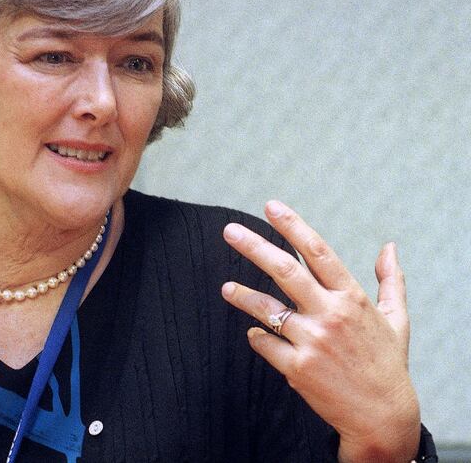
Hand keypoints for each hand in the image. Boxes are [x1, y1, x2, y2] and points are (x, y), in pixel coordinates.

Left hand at [221, 201, 420, 462]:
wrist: (382, 416)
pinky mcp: (296, 367)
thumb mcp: (396, 319)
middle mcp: (330, 315)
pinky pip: (265, 344)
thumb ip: (391, 280)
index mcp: (352, 298)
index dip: (293, 226)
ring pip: (266, 308)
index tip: (272, 207)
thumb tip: (389, 247)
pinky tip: (256, 334)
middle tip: (230, 231)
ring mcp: (312, 342)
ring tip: (227, 288)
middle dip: (254, 247)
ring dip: (242, 295)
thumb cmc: (387, 364)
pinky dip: (257, 337)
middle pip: (285, 271)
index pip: (318, 252)